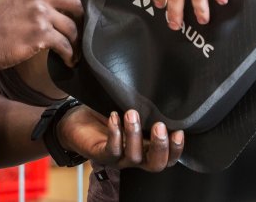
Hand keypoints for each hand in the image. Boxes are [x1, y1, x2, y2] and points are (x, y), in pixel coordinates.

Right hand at [0, 0, 82, 69]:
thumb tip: (55, 8)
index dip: (71, 7)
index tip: (72, 19)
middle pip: (75, 5)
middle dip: (81, 21)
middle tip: (79, 34)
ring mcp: (41, 15)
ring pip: (72, 28)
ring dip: (76, 43)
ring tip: (74, 52)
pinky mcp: (41, 35)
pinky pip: (65, 45)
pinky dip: (70, 55)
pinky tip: (68, 61)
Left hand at [58, 106, 182, 170]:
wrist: (76, 121)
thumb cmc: (107, 115)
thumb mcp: (130, 111)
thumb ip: (146, 109)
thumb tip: (164, 89)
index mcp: (146, 148)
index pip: (167, 158)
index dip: (176, 149)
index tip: (179, 131)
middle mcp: (134, 156)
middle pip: (155, 165)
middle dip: (160, 147)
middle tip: (160, 126)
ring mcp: (118, 158)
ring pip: (133, 157)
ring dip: (134, 134)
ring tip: (132, 113)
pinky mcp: (100, 154)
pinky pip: (111, 149)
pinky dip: (115, 133)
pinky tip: (114, 117)